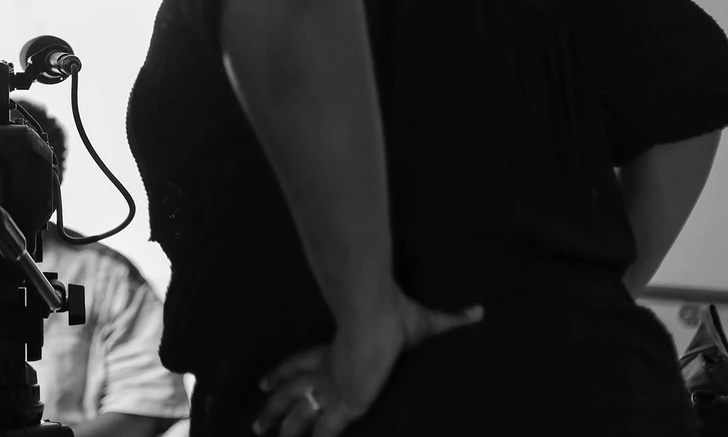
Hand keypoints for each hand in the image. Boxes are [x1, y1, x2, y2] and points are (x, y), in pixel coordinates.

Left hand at [252, 289, 482, 436]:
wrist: (378, 314)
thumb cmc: (394, 314)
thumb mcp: (424, 321)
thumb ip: (450, 320)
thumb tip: (479, 312)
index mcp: (335, 350)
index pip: (302, 362)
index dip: (284, 372)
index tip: (264, 380)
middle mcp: (327, 368)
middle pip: (291, 389)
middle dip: (273, 405)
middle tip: (256, 423)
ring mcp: (332, 384)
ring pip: (297, 408)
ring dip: (279, 423)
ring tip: (262, 436)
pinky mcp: (343, 400)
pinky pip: (323, 427)